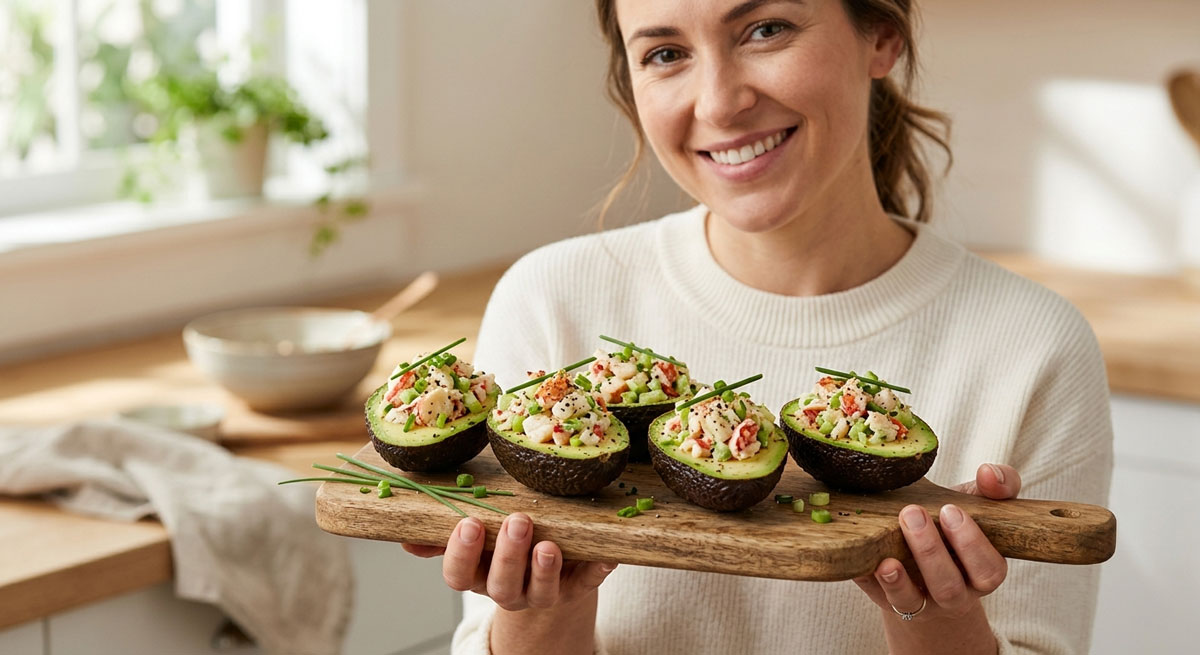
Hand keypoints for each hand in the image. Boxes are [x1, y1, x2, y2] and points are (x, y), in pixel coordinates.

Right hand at [402, 512, 617, 610]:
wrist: (553, 567)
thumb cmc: (508, 540)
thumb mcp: (476, 537)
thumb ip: (442, 532)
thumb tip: (404, 536)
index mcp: (479, 574)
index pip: (459, 575)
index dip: (462, 553)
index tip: (469, 523)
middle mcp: (508, 590)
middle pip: (501, 584)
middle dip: (508, 555)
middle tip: (516, 522)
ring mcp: (544, 593)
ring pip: (541, 592)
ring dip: (544, 569)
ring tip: (549, 545)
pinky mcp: (579, 586)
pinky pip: (589, 582)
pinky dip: (597, 570)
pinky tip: (605, 556)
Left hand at [854, 463, 1021, 624]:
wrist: (921, 556)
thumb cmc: (952, 524)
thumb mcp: (976, 503)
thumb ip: (997, 486)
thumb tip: (989, 472)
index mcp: (982, 571)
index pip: (989, 569)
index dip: (972, 543)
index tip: (950, 508)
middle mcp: (955, 594)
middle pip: (948, 586)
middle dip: (931, 550)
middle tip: (913, 512)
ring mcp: (920, 602)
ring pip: (914, 600)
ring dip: (900, 577)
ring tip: (888, 552)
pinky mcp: (889, 601)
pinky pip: (878, 599)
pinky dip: (873, 583)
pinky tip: (869, 563)